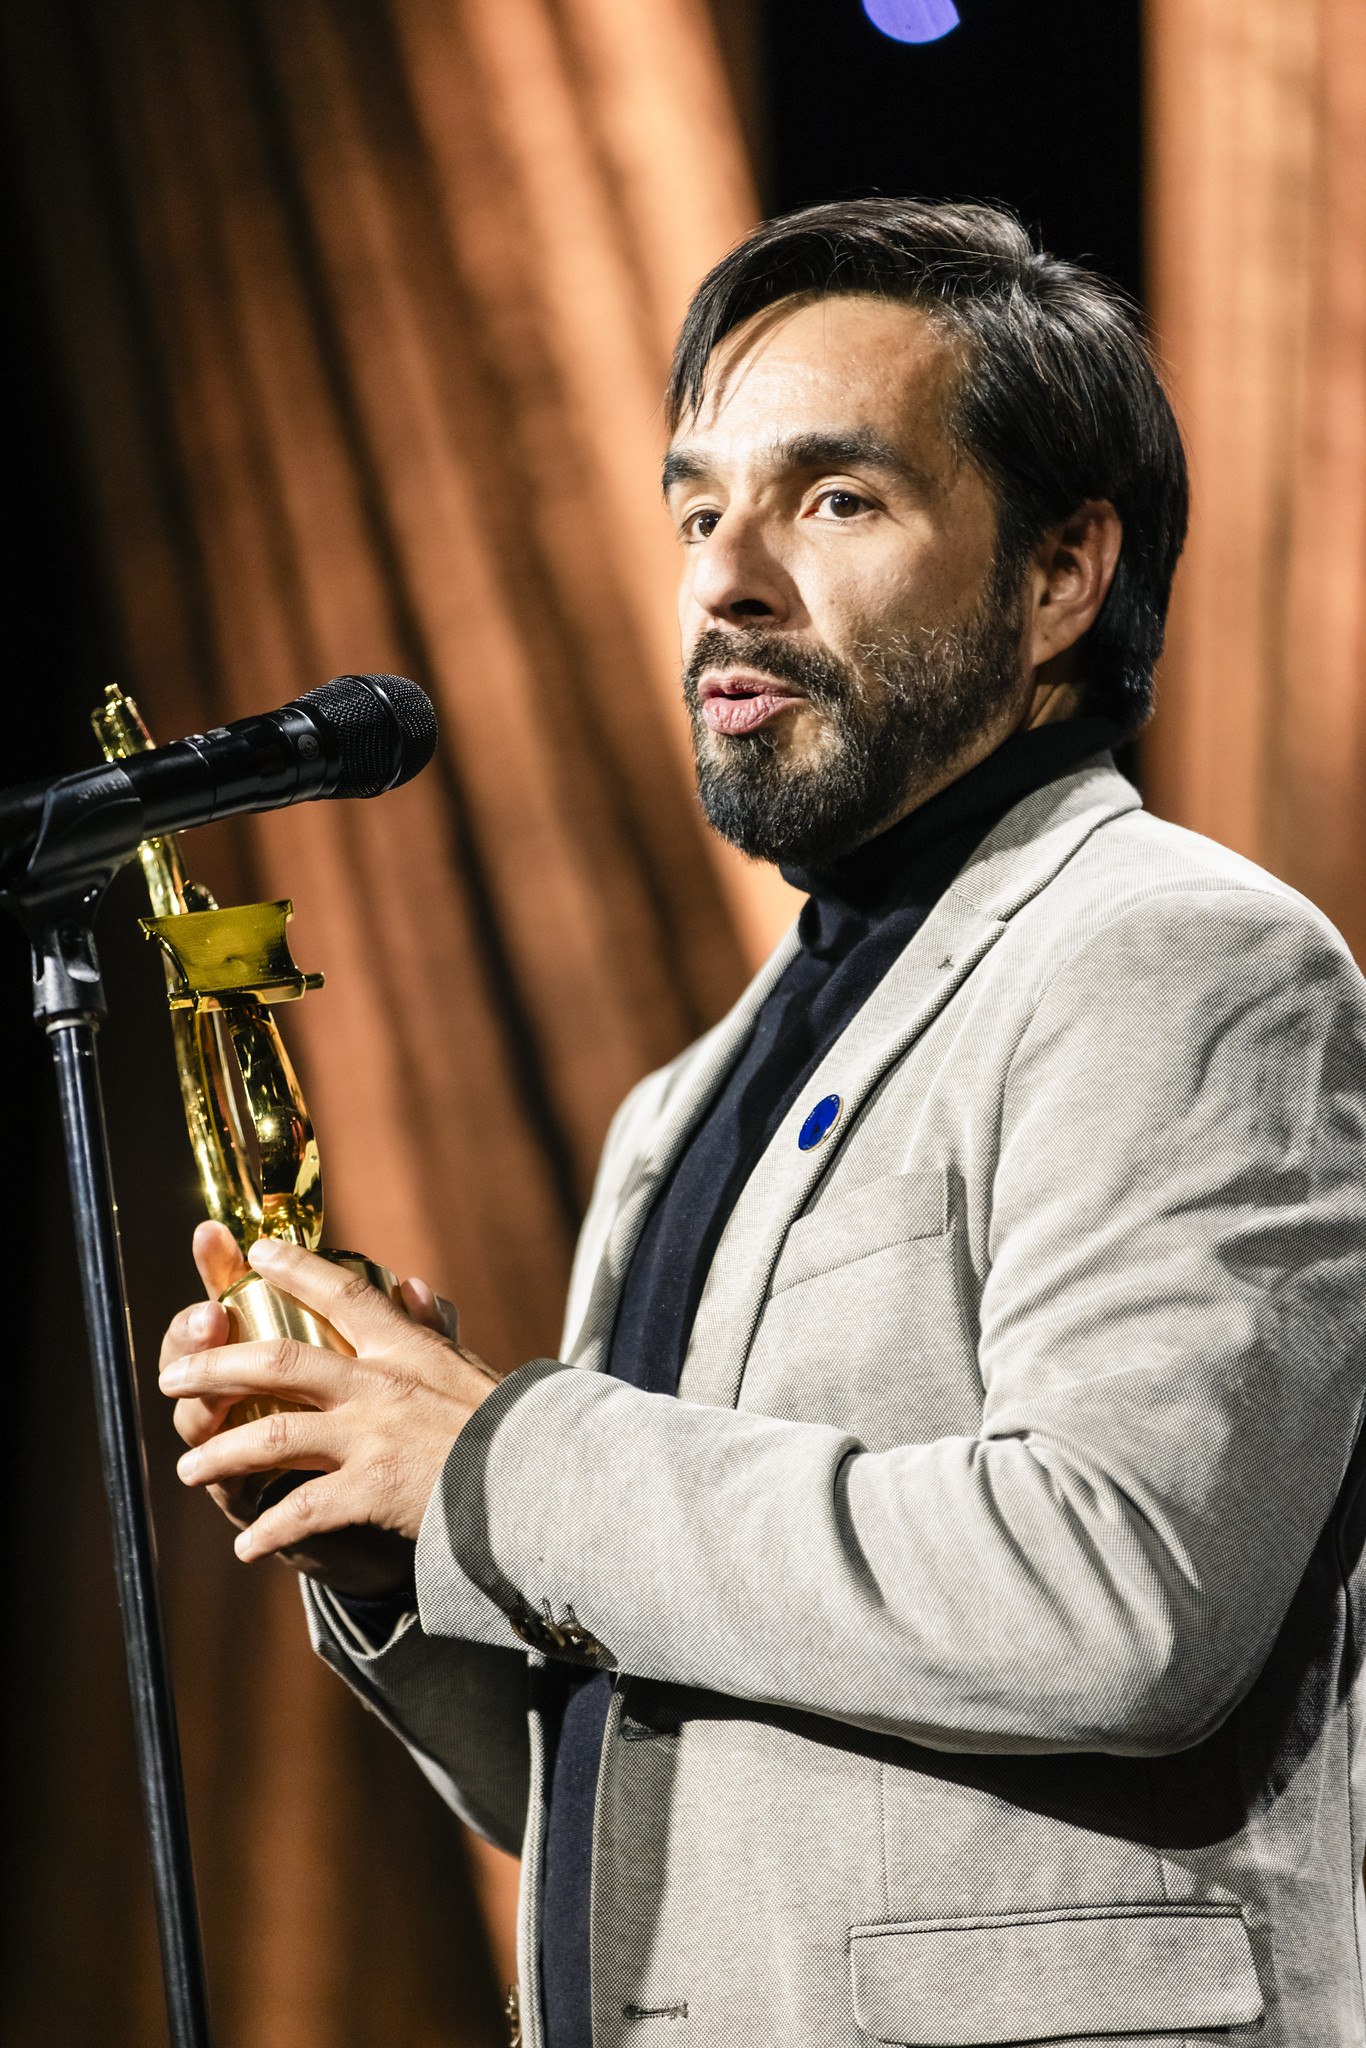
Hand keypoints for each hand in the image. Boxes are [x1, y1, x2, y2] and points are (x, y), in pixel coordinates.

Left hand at [159, 1222, 502, 1591]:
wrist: (542, 1485)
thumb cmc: (512, 1429)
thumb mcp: (473, 1369)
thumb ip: (435, 1331)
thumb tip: (414, 1285)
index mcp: (406, 1349)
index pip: (343, 1293)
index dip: (295, 1268)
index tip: (256, 1252)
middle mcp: (381, 1384)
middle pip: (278, 1359)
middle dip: (214, 1366)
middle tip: (171, 1377)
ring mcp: (373, 1437)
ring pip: (272, 1435)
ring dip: (220, 1453)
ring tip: (189, 1467)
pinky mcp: (374, 1492)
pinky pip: (302, 1510)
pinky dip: (269, 1531)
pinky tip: (248, 1548)